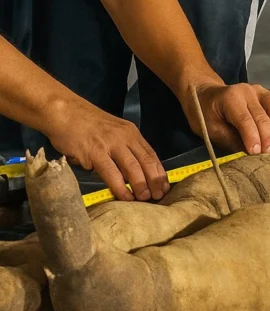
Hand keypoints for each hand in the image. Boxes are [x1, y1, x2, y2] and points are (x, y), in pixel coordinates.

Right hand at [48, 102, 168, 201]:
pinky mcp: (95, 151)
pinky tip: (125, 197)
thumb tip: (130, 173)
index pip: (151, 154)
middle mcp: (125, 137)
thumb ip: (121, 149)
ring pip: (133, 167)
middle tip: (160, 196)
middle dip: (155, 180)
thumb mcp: (111, 132)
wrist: (62, 111)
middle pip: (146, 161)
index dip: (159, 172)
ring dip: (141, 185)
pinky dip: (120, 187)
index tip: (165, 186)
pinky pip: (112, 172)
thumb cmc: (84, 124)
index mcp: (131, 133)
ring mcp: (110, 143)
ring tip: (145, 199)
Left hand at [187, 83, 269, 155]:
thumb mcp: (210, 130)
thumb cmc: (204, 114)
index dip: (253, 138)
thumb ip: (231, 140)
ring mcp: (260, 90)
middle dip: (267, 138)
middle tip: (267, 155)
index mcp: (230, 98)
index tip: (257, 154)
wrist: (204, 95)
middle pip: (263, 116)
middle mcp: (248, 91)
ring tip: (269, 141)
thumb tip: (251, 154)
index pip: (245, 120)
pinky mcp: (268, 92)